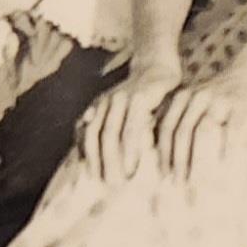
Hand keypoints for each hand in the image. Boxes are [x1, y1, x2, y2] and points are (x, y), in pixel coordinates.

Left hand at [79, 62, 179, 178]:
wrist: (160, 62)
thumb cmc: (145, 92)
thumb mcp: (125, 109)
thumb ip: (113, 126)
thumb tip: (106, 154)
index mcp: (100, 105)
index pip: (86, 133)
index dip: (87, 155)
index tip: (92, 176)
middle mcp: (106, 102)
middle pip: (96, 136)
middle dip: (100, 162)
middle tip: (108, 184)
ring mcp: (121, 99)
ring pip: (111, 134)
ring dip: (114, 159)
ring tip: (121, 179)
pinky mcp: (139, 98)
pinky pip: (131, 128)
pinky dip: (131, 149)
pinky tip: (134, 164)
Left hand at [156, 58, 246, 178]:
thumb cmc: (222, 94)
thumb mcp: (197, 101)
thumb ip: (184, 120)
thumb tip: (172, 158)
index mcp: (183, 97)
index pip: (167, 128)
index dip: (164, 152)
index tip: (163, 174)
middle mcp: (198, 97)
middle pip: (182, 132)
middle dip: (179, 160)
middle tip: (179, 183)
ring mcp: (220, 99)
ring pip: (203, 132)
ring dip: (199, 159)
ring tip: (199, 181)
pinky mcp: (241, 103)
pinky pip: (233, 129)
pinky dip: (229, 148)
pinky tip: (227, 165)